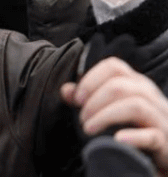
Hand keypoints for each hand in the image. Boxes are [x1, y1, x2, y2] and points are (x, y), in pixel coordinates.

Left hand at [63, 58, 167, 172]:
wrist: (164, 156)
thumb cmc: (137, 131)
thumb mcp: (114, 112)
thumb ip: (89, 100)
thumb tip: (66, 90)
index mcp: (138, 86)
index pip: (114, 67)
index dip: (90, 79)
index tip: (76, 99)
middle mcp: (153, 98)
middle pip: (121, 86)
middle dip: (94, 101)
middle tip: (82, 119)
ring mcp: (163, 120)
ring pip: (136, 106)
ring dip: (106, 116)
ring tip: (89, 129)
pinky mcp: (167, 144)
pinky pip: (153, 136)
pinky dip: (134, 137)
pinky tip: (118, 140)